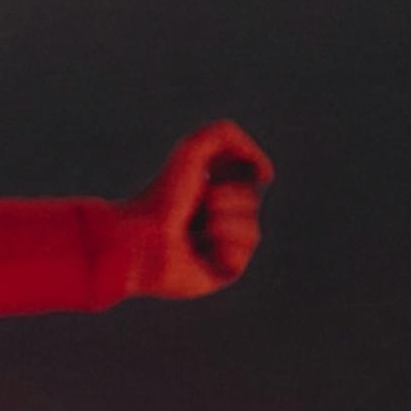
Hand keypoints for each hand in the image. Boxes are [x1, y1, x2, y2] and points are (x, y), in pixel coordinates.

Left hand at [118, 120, 273, 299]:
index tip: (220, 172)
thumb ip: (228, 137)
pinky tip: (200, 253)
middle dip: (230, 198)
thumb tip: (266, 173)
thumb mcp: (194, 150)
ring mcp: (220, 246)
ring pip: (252, 231)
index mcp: (211, 186)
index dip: (242, 171)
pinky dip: (223, 249)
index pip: (250, 175)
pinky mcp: (219, 273)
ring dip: (226, 224)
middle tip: (201, 204)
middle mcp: (217, 216)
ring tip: (200, 229)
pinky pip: (242, 257)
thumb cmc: (163, 197)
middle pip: (252, 202)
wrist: (144, 240)